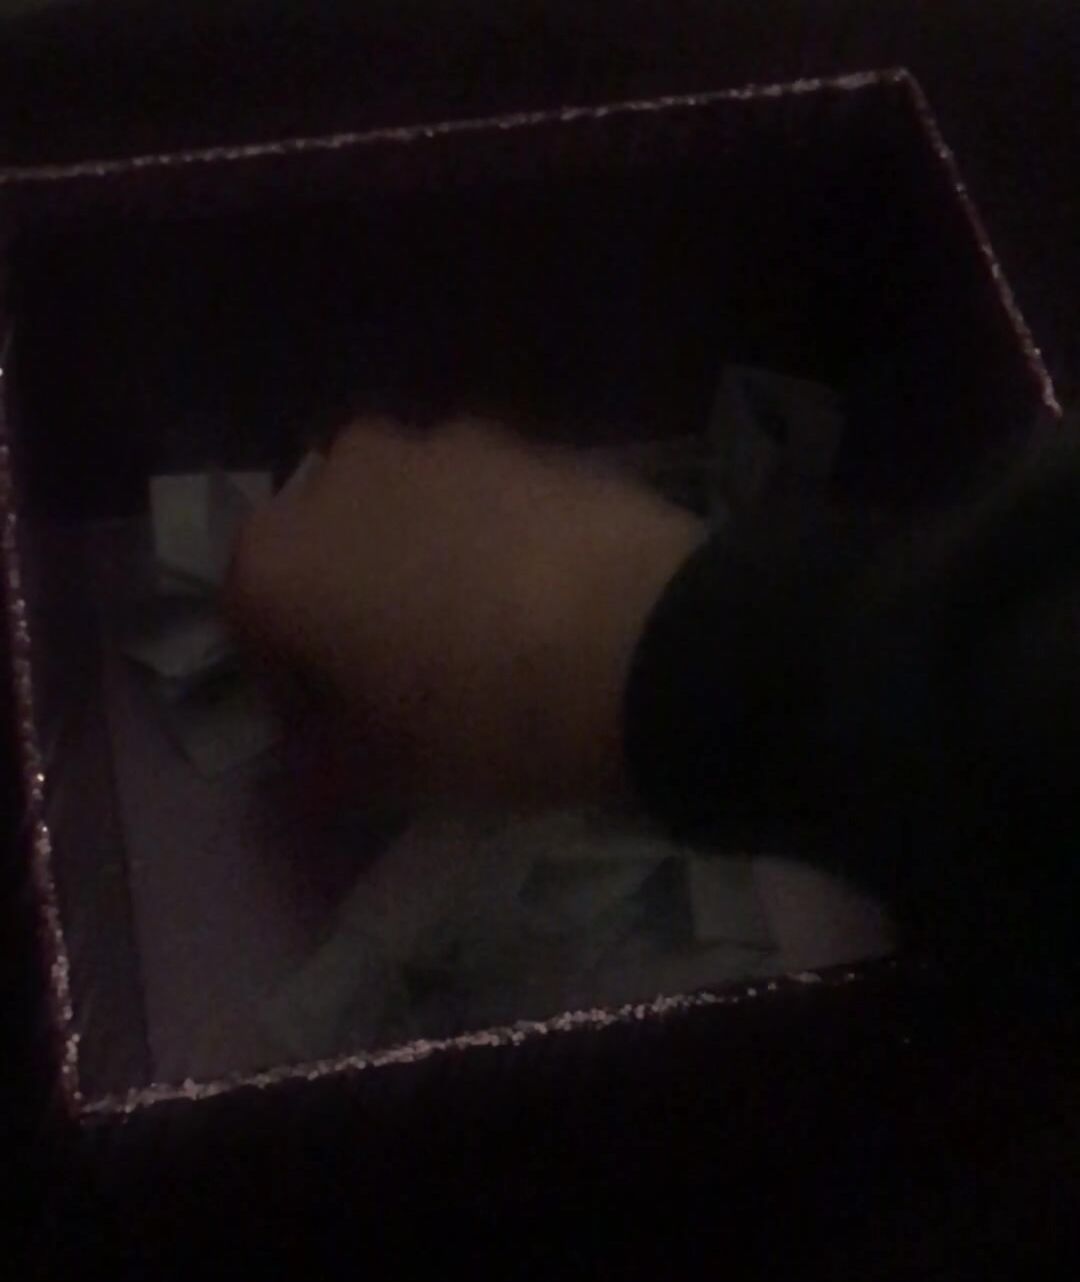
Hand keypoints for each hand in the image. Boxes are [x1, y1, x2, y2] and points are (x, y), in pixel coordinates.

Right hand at [228, 418, 703, 809]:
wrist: (651, 642)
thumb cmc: (491, 719)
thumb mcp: (395, 773)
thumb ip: (329, 764)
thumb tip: (315, 764)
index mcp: (276, 563)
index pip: (250, 627)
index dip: (289, 689)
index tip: (333, 734)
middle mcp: (335, 479)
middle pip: (319, 553)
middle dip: (344, 611)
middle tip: (398, 681)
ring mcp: (430, 445)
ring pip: (395, 516)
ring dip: (410, 567)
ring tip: (471, 637)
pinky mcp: (519, 439)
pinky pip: (469, 500)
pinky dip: (479, 539)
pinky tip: (530, 597)